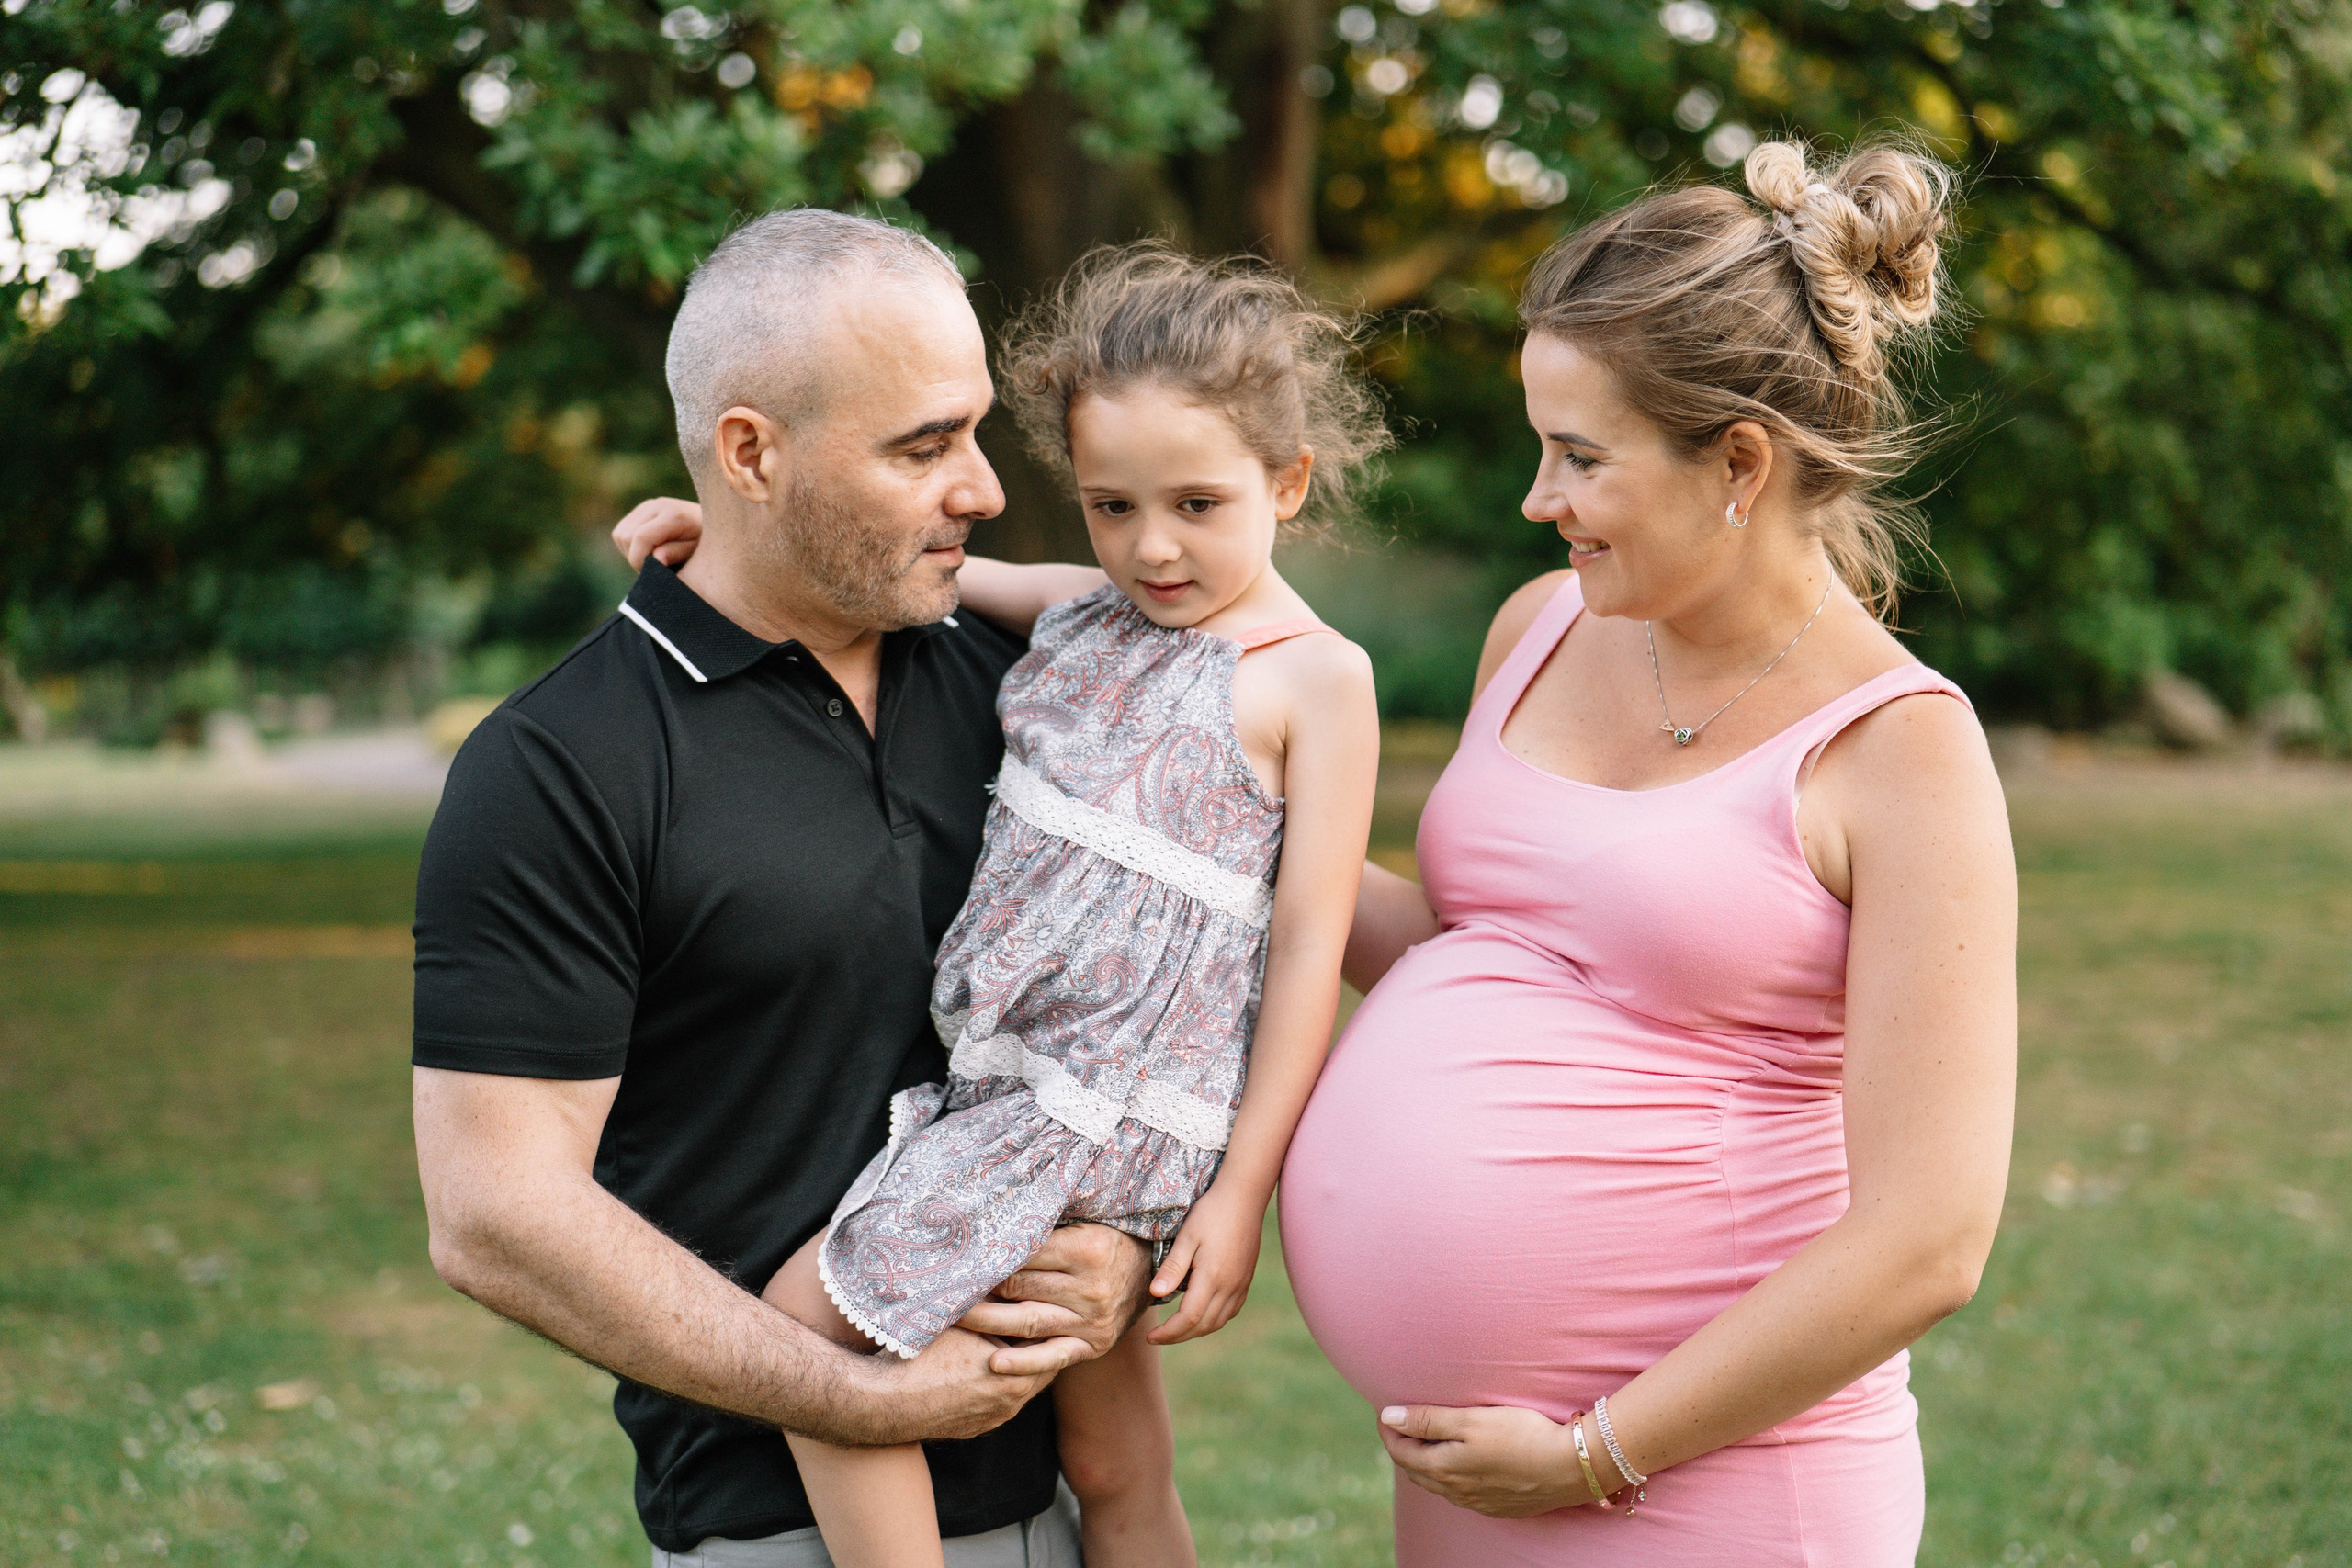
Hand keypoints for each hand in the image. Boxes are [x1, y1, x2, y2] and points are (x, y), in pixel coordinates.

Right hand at [611, 497, 703, 569]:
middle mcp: (657, 505)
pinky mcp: (642, 509)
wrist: (716, 525)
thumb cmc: (707, 544)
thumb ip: (675, 554)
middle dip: (636, 558)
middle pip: (626, 536)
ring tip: (653, 559)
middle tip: (655, 568)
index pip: (641, 537)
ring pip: (620, 534)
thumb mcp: (696, 553)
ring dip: (631, 552)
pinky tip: (648, 551)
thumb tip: (655, 559)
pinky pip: (621, 531)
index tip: (649, 573)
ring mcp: (648, 505)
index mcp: (673, 515)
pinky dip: (629, 546)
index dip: (639, 560)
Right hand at [817, 1325, 1079, 1445]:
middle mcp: (1011, 1404)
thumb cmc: (921, 1356)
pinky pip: (994, 1402)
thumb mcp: (961, 1318)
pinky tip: (977, 1364)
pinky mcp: (973, 1429)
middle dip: (1033, 1342)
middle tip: (1028, 1313)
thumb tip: (1009, 1269)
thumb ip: (993, 1300)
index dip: (1046, 1320)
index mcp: (1019, 1377)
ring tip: (1001, 1336)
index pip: (1052, 1345)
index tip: (1044, 1301)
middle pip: (1038, 1366)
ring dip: (1013, 1363)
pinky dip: (993, 1383)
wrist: (880, 1403)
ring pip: (1016, 1386)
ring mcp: (992, 1419)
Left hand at [956, 1222, 1151, 1371]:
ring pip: (1028, 1321)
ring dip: (986, 1321)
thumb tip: (991, 1219)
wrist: (1154, 1270)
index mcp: (1087, 1249)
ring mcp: (1093, 1320)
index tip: (956, 1255)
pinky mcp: (1094, 1344)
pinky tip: (996, 1363)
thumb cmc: (1108, 1237)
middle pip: (1020, 1286)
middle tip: (941, 1285)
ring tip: (951, 1317)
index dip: (988, 1255)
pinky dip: (1025, 1362)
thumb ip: (1045, 1224)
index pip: (1024, 1253)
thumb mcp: (1085, 1221)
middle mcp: (1091, 1287)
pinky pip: (1055, 1357)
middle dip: (978, 1286)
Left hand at [1144, 1186, 1261, 1344]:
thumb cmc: (1211, 1213)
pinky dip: (1213, 1320)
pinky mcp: (1246, 1279)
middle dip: (1179, 1336)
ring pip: (1218, 1321)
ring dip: (1196, 1331)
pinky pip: (1230, 1311)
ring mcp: (1241, 1285)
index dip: (1168, 1333)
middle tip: (1158, 1337)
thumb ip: (1172, 1268)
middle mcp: (1230, 1287)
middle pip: (1203, 1326)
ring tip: (1175, 1329)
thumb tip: (1155, 1294)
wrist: (1244, 1197)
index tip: (1150, 1336)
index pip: (1188, 1318)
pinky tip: (1201, 1314)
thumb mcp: (1186, 1237)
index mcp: (1213, 1277)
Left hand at [1377, 1404, 1618, 1518]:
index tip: (1385, 1411)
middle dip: (1404, 1447)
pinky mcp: (1499, 1507)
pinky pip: (1463, 1494)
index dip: (1389, 1430)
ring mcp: (1478, 1503)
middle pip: (1417, 1471)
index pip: (1401, 1452)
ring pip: (1440, 1485)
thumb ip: (1427, 1420)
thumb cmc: (1520, 1435)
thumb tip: (1388, 1417)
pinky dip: (1451, 1476)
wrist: (1570, 1466)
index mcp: (1443, 1470)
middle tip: (1402, 1424)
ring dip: (1427, 1463)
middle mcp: (1456, 1492)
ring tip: (1427, 1442)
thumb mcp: (1470, 1420)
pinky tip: (1462, 1465)